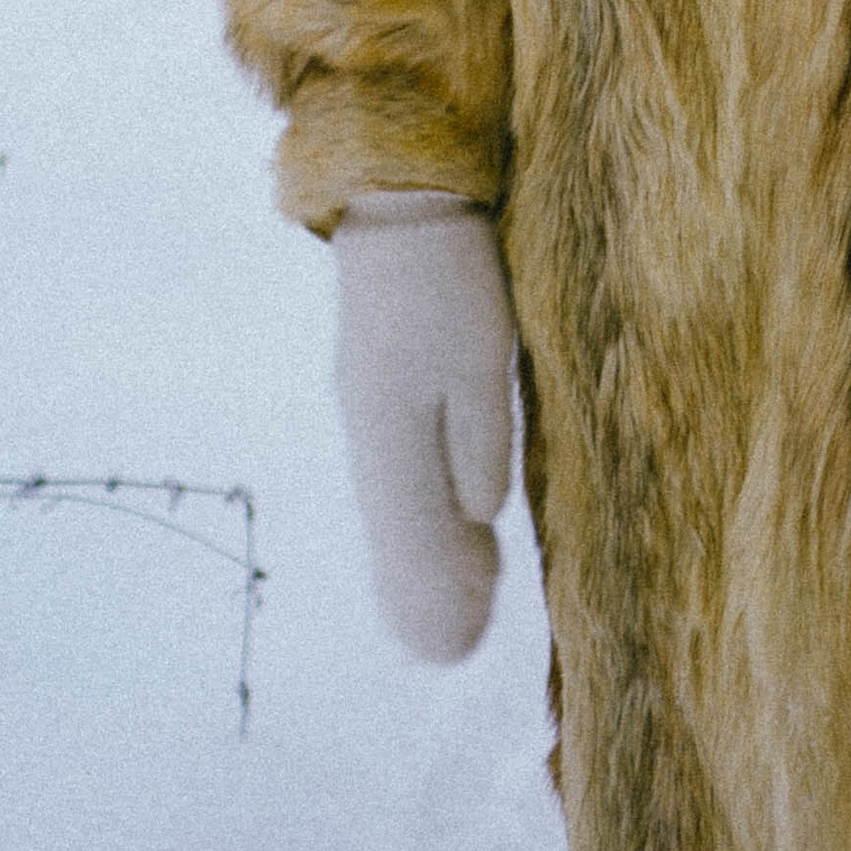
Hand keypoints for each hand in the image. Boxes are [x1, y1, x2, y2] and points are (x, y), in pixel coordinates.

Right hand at [332, 191, 515, 659]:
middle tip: (458, 646)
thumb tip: (480, 518)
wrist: (401, 200)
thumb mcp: (479, 361)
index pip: (407, 539)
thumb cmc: (448, 277)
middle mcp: (370, 430)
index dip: (430, 595)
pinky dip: (422, 506)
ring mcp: (370, 404)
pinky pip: (399, 467)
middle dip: (423, 588)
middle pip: (394, 531)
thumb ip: (478, 442)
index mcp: (390, 434)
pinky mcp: (381, 379)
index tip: (455, 650)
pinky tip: (451, 518)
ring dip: (425, 552)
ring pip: (395, 502)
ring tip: (462, 600)